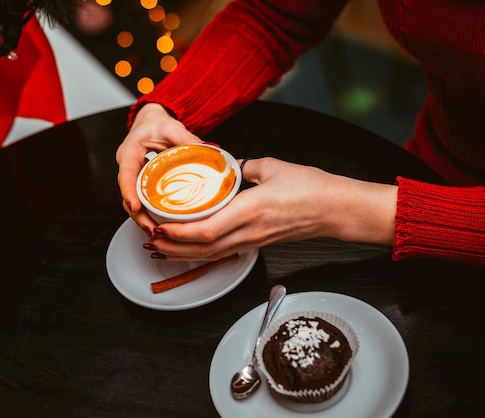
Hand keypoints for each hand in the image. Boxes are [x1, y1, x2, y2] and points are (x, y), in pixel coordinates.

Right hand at [116, 103, 201, 232]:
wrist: (150, 122)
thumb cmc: (156, 125)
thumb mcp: (171, 128)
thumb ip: (187, 138)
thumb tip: (209, 150)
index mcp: (129, 153)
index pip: (126, 175)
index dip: (129, 193)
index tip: (134, 207)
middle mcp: (129, 169)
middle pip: (129, 197)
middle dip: (138, 216)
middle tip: (153, 230)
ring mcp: (134, 180)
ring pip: (135, 204)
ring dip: (144, 220)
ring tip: (158, 233)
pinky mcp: (143, 186)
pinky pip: (144, 202)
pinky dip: (151, 215)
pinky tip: (162, 226)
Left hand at [143, 157, 397, 260]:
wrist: (335, 209)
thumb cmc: (310, 188)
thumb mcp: (273, 167)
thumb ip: (246, 167)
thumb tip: (229, 166)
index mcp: (250, 210)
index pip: (206, 230)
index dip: (178, 233)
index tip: (159, 226)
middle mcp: (249, 231)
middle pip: (202, 249)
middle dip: (172, 248)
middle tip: (149, 240)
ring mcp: (253, 241)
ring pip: (211, 254)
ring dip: (183, 254)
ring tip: (162, 247)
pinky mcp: (258, 243)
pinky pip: (224, 252)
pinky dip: (201, 252)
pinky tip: (190, 248)